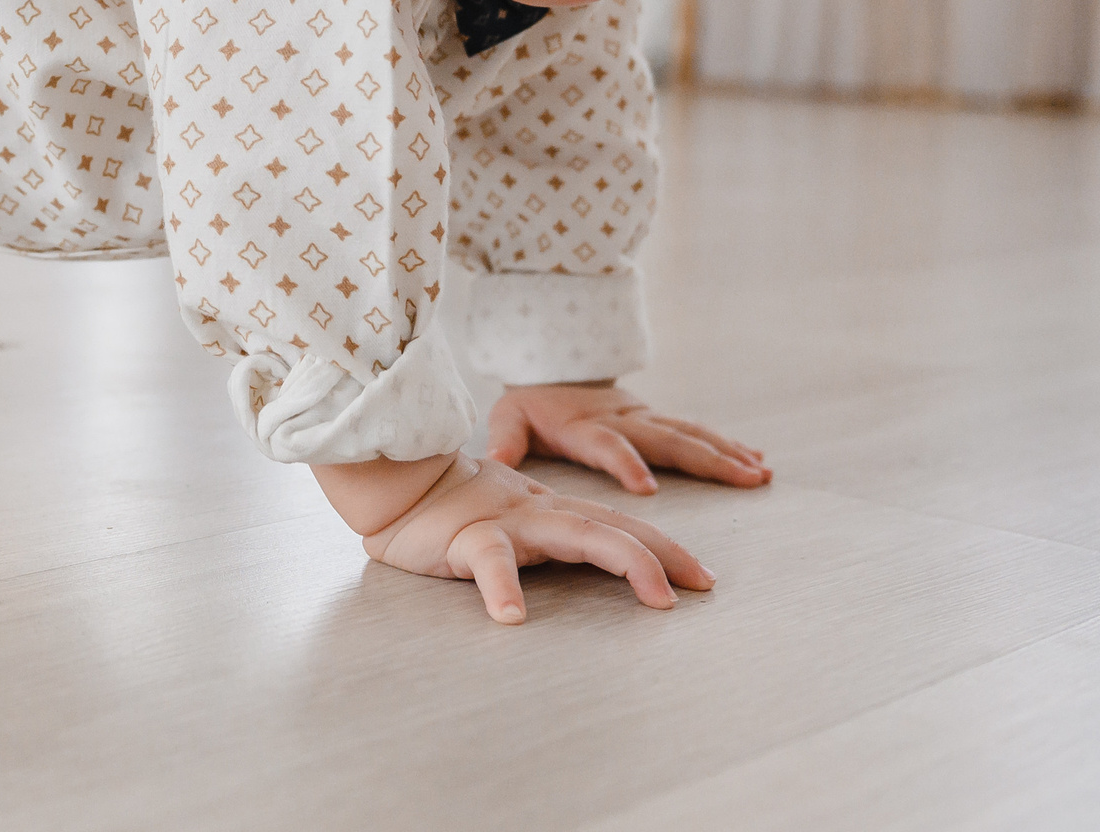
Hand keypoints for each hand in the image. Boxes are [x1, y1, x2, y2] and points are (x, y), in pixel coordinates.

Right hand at [358, 455, 712, 623]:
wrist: (395, 482)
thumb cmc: (452, 509)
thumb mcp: (512, 520)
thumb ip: (546, 536)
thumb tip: (585, 559)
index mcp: (552, 511)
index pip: (621, 526)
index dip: (666, 548)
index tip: (704, 577)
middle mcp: (541, 513)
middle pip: (617, 529)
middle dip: (666, 556)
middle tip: (703, 585)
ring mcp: (508, 522)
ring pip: (578, 536)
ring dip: (625, 563)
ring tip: (658, 599)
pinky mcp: (467, 538)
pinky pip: (490, 563)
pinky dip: (502, 588)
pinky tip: (512, 618)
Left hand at [486, 382, 769, 494]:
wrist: (552, 369)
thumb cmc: (530, 404)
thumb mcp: (509, 415)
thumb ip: (505, 435)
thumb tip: (492, 453)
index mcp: (585, 426)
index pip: (608, 444)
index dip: (626, 464)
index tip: (647, 490)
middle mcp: (622, 419)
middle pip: (667, 439)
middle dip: (707, 459)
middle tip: (743, 478)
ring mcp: (644, 418)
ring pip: (691, 435)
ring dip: (727, 454)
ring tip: (760, 473)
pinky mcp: (656, 420)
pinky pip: (696, 433)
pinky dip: (728, 447)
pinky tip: (757, 462)